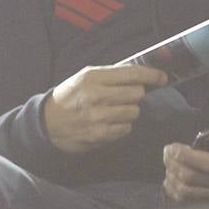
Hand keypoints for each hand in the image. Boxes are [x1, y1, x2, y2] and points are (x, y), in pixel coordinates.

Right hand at [42, 64, 169, 153]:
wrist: (47, 122)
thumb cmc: (69, 97)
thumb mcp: (83, 77)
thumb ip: (109, 74)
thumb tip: (139, 74)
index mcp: (92, 76)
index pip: (131, 74)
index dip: (151, 75)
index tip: (162, 77)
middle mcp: (95, 95)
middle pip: (137, 93)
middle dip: (135, 94)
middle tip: (125, 96)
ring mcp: (98, 116)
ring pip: (134, 112)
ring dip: (128, 111)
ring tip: (113, 110)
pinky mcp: (100, 134)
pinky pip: (126, 128)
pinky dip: (121, 126)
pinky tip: (109, 122)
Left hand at [162, 84, 208, 201]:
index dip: (186, 156)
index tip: (172, 146)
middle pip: (192, 178)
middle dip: (173, 163)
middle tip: (166, 151)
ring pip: (187, 191)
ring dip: (171, 175)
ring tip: (168, 162)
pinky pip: (187, 201)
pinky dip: (173, 189)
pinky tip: (171, 176)